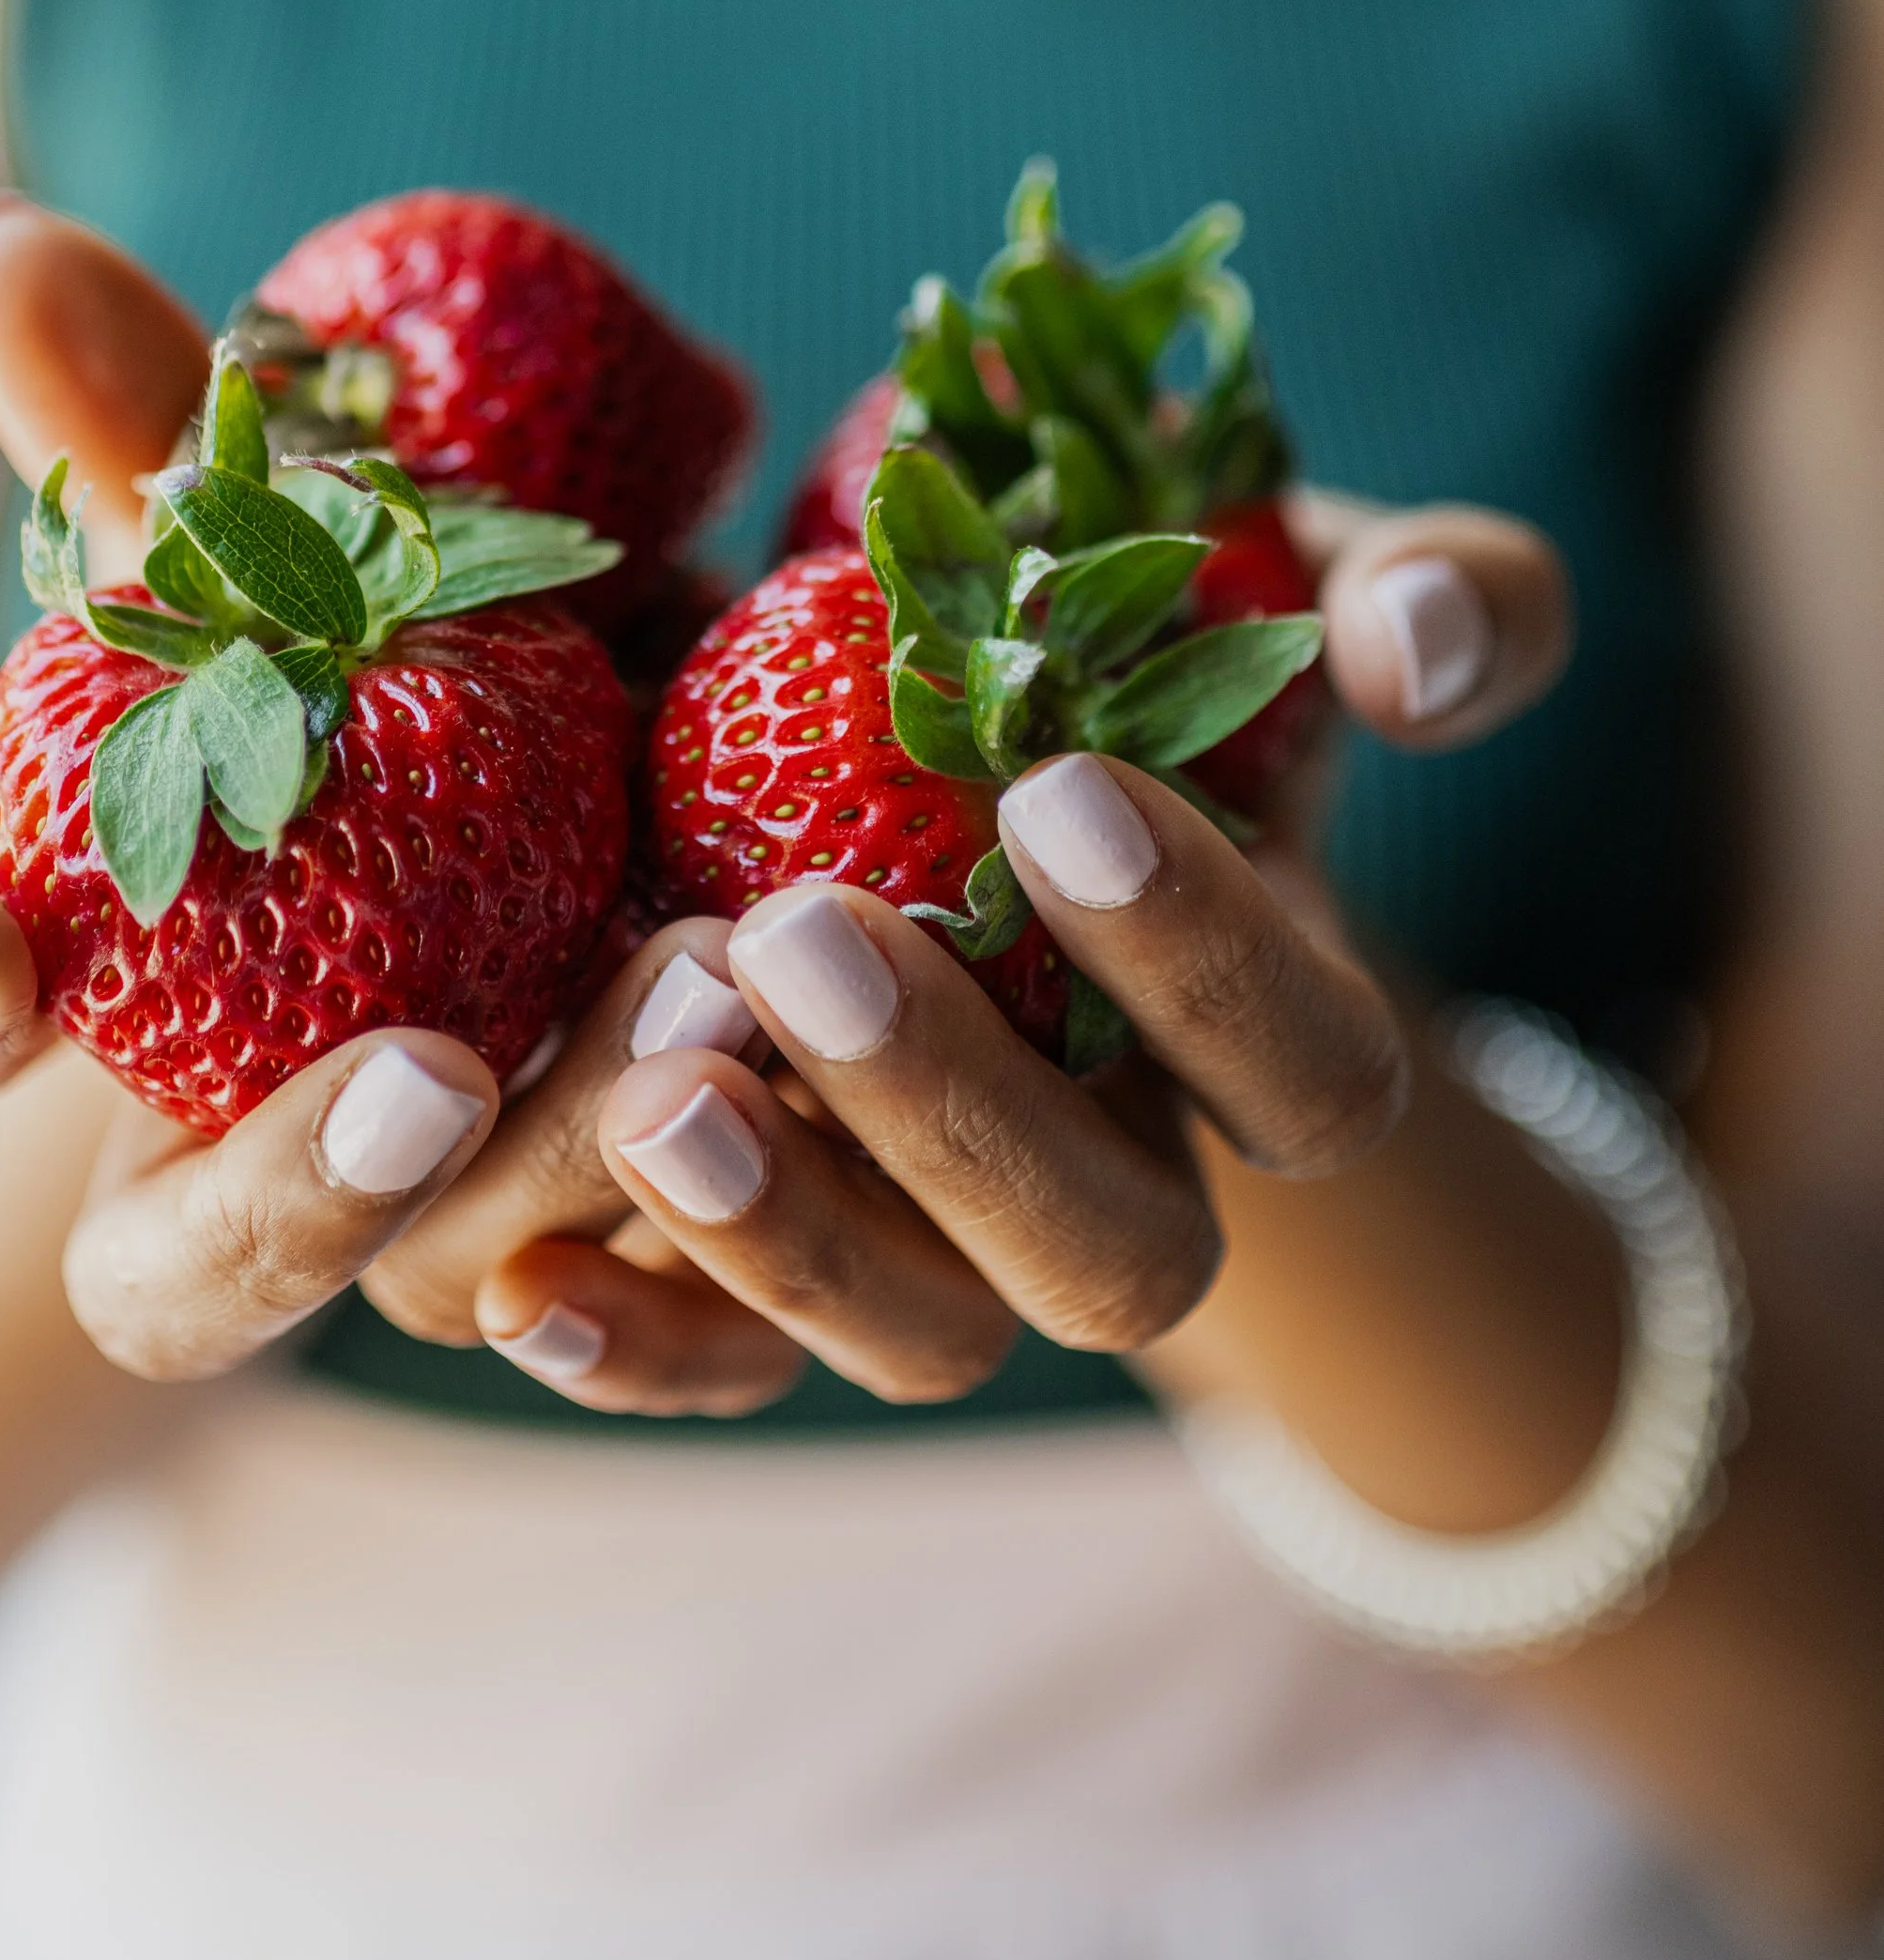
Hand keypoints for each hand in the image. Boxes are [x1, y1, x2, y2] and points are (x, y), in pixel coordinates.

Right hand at [0, 194, 773, 1389]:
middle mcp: (259, 1150)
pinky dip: (752, 1244)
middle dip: (309, 1180)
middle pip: (216, 1255)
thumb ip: (146, 421)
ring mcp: (454, 1222)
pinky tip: (839, 1118)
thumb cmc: (388, 638)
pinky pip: (687, 1313)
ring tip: (711, 990)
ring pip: (481, 1273)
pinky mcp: (652, 1241)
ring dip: (580, 1162)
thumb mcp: (293, 535)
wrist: (643, 726)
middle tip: (437, 1066)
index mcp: (119, 986)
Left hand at [466, 499, 1571, 1412]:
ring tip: (658, 1096)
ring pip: (920, 1340)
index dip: (1210, 965)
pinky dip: (637, 1347)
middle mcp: (1120, 1178)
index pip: (1310, 1076)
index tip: (1058, 790)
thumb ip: (1437, 588)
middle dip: (961, 1115)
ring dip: (793, 1238)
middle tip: (805, 933)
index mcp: (1262, 1044)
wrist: (967, 750)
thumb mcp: (1286, 591)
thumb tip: (1426, 646)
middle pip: (1107, 1257)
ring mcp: (953, 1252)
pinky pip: (729, 1370)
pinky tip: (522, 1289)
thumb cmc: (1142, 656)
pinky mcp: (782, 1280)